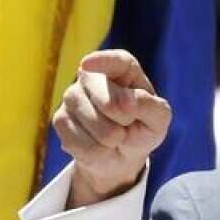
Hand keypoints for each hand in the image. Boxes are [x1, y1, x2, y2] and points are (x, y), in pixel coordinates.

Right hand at [53, 50, 172, 206]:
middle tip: (129, 124)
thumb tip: (127, 101)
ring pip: (89, 118)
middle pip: (101, 92)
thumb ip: (149, 106)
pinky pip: (77, 139)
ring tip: (115, 137)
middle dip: (121, 117)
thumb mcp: (158, 120)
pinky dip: (95, 151)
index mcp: (122, 69)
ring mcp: (72, 96)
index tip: (87, 65)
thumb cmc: (142, 130)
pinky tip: (99, 147)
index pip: (116, 61)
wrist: (121, 157)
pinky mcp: (60, 119)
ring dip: (110, 138)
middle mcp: (92, 76)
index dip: (103, 61)